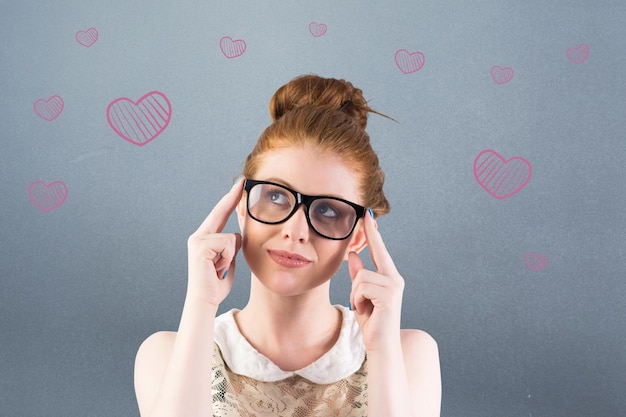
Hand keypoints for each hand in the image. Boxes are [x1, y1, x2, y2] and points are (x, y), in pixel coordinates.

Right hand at [186, 178, 243, 307]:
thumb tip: (237, 235)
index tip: (240, 185)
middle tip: (243, 180)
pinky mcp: (200, 246)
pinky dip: (228, 258)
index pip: (221, 214)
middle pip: (221, 212)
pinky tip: (217, 268)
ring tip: (220, 268)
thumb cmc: (217, 284)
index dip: (231, 199)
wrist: (205, 300)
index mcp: (205, 238)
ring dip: (231, 256)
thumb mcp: (228, 261)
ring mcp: (198, 240)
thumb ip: (231, 247)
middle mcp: (198, 236)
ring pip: (230, 238)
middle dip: (232, 197)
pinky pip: (227, 245)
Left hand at [348, 211, 404, 351]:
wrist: (380, 344)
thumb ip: (358, 275)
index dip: (372, 233)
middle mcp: (394, 278)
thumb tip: (353, 255)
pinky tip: (365, 311)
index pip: (379, 250)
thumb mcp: (361, 295)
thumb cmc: (372, 321)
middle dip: (358, 276)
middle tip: (362, 255)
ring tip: (363, 308)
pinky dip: (357, 301)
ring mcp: (394, 286)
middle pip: (365, 267)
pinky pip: (362, 288)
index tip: (367, 215)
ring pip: (360, 278)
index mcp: (389, 276)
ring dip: (355, 296)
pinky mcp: (389, 295)